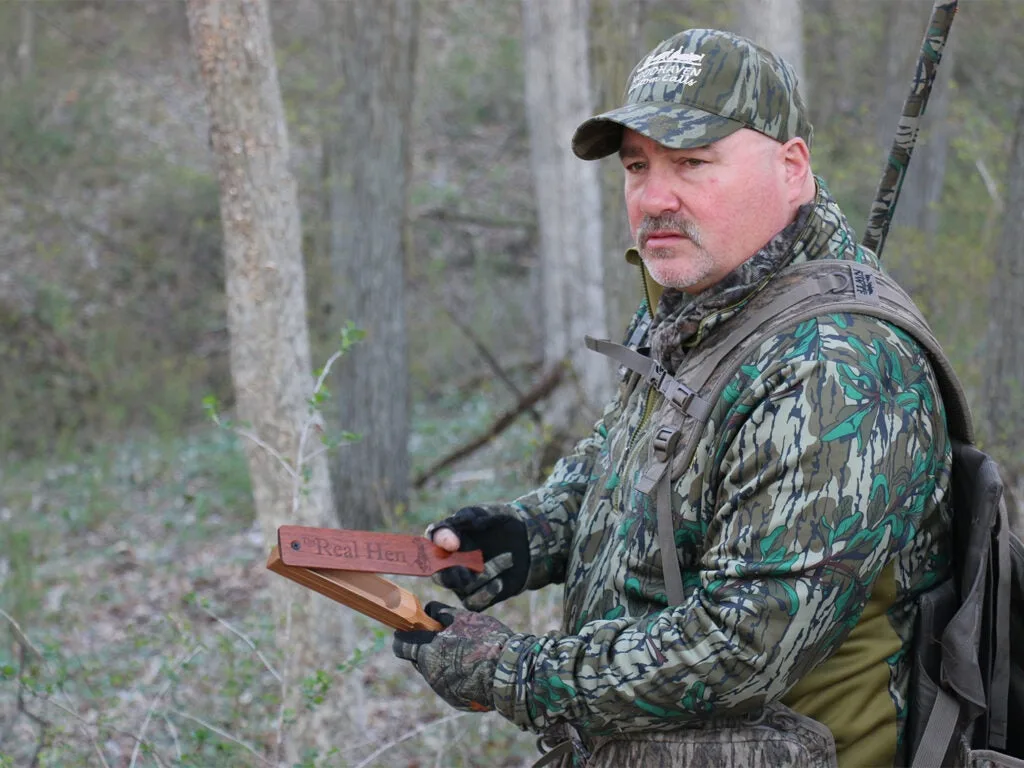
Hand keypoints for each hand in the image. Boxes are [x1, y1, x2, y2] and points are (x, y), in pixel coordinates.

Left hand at [392, 601, 513, 711]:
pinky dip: (456, 674)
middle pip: (417, 658)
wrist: (510, 673)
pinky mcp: (455, 700)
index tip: (411, 629)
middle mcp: (430, 674)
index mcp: (427, 652)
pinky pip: (449, 683)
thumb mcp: (463, 618)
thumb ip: (442, 613)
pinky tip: (473, 667)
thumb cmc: (486, 640)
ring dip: (442, 660)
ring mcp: (442, 690)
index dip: (404, 635)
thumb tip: (429, 610)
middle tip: (444, 636)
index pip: (401, 645)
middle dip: (425, 647)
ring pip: (434, 671)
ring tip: (465, 651)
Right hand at [427, 506, 528, 610]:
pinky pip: (473, 603)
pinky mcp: (479, 595)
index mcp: (448, 538)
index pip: (432, 540)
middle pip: (438, 574)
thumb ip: (467, 517)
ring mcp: (464, 580)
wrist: (528, 538)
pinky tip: (500, 581)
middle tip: (464, 571)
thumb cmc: (501, 522)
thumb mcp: (486, 514)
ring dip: (483, 575)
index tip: (454, 542)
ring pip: (461, 588)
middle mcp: (451, 561)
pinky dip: (486, 592)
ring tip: (507, 558)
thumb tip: (452, 535)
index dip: (438, 544)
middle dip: (448, 575)